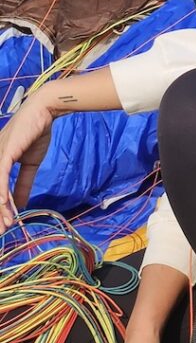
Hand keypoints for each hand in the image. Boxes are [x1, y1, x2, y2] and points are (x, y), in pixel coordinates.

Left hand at [0, 90, 55, 229]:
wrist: (43, 112)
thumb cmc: (36, 133)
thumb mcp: (31, 164)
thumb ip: (23, 184)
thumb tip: (20, 204)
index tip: (4, 224)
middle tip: (2, 230)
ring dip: (0, 207)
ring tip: (6, 224)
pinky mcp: (5, 152)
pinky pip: (1, 175)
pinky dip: (1, 190)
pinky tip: (3, 203)